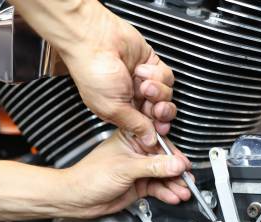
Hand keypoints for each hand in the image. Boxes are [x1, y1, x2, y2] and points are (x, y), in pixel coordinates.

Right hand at [55, 1, 176, 149]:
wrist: (95, 41)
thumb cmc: (94, 73)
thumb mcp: (113, 108)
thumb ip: (135, 126)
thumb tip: (148, 140)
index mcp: (121, 111)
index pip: (146, 127)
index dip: (156, 130)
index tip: (160, 130)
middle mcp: (132, 98)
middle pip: (160, 114)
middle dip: (161, 113)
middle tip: (155, 109)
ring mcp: (143, 82)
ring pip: (166, 96)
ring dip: (158, 92)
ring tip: (144, 85)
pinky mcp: (151, 66)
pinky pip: (166, 77)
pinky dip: (157, 75)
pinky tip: (142, 71)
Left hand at [58, 131, 190, 218]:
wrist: (76, 198)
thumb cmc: (89, 176)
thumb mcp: (126, 168)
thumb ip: (153, 167)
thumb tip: (175, 164)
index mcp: (131, 138)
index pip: (159, 143)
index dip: (174, 153)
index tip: (184, 163)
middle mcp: (137, 153)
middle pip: (165, 161)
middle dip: (177, 172)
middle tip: (187, 180)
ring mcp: (138, 170)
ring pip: (163, 176)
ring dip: (174, 184)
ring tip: (183, 191)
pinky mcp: (138, 185)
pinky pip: (158, 187)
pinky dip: (167, 192)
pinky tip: (173, 196)